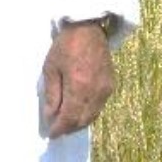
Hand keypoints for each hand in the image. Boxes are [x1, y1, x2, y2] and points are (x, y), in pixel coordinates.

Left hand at [41, 21, 114, 137]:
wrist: (88, 27)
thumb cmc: (66, 44)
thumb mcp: (51, 67)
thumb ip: (52, 94)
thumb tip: (51, 115)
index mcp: (79, 87)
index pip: (70, 117)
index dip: (60, 128)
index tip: (51, 134)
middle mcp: (96, 92)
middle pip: (82, 120)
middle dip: (69, 127)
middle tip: (57, 129)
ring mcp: (106, 90)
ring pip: (92, 116)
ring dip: (79, 122)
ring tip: (66, 122)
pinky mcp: (111, 85)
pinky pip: (99, 107)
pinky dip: (88, 113)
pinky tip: (78, 110)